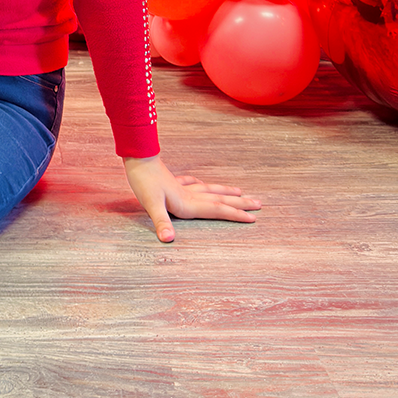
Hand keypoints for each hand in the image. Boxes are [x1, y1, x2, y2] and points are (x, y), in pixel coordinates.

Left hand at [123, 154, 260, 242]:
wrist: (137, 157)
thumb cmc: (144, 182)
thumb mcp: (151, 205)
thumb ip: (161, 222)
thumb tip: (168, 240)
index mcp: (187, 203)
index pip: (217, 210)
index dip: (235, 215)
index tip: (253, 218)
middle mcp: (189, 195)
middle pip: (219, 199)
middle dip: (240, 204)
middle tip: (259, 204)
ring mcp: (182, 187)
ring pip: (210, 190)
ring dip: (226, 192)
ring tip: (240, 192)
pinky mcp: (173, 182)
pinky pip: (193, 184)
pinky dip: (200, 185)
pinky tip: (200, 183)